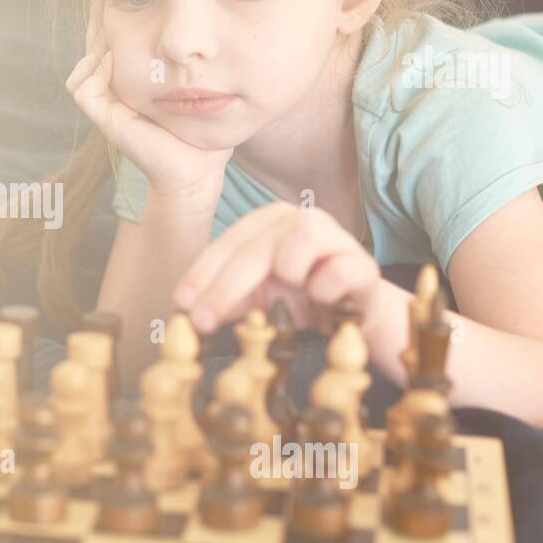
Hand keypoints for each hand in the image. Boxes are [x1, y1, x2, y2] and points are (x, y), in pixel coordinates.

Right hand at [66, 0, 232, 207]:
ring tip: (109, 12)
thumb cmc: (201, 126)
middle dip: (99, 15)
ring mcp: (105, 105)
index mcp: (130, 79)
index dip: (111, 11)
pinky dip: (97, 68)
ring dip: (97, 37)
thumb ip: (189, 55)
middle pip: (94, 43)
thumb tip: (200, 21)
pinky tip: (114, 53)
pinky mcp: (104, 118)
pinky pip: (84, 85)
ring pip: (87, 60)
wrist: (198, 168)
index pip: (111, 38)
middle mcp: (114, 90)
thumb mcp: (197, 80)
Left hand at [172, 202, 382, 333]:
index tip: (180, 305)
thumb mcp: (256, 298)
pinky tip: (320, 298)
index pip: (227, 244)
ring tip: (289, 295)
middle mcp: (299, 220)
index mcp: (268, 223)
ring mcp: (334, 237)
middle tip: (202, 322)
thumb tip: (188, 314)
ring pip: (300, 237)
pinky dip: (324, 286)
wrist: (356, 316)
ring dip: (286, 271)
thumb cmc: (301, 301)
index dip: (201, 274)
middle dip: (224, 288)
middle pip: (254, 249)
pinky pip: (340, 269)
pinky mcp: (363, 264)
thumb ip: (225, 299)